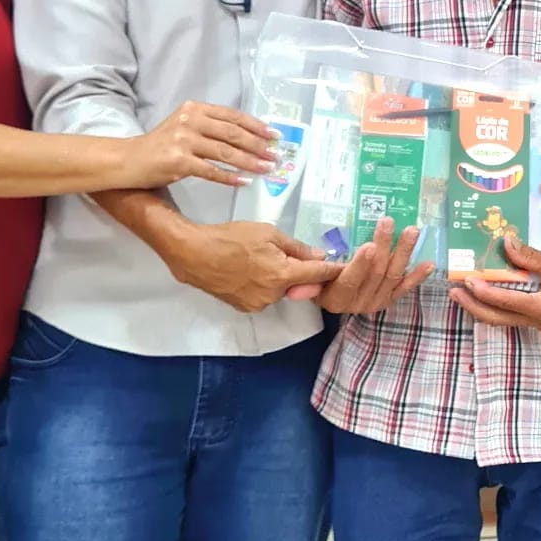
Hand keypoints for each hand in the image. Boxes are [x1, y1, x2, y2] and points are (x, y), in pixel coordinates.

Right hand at [121, 102, 277, 188]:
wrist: (128, 160)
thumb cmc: (161, 145)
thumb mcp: (185, 126)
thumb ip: (211, 127)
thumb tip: (249, 138)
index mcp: (195, 108)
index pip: (233, 116)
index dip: (256, 126)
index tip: (274, 135)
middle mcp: (190, 120)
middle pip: (233, 133)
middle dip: (258, 145)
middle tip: (275, 156)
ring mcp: (183, 140)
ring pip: (225, 152)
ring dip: (249, 162)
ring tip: (266, 169)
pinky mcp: (178, 161)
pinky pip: (211, 170)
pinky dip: (229, 177)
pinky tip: (243, 181)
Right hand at [164, 220, 340, 312]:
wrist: (194, 253)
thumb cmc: (231, 237)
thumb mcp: (268, 233)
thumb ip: (296, 248)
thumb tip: (320, 256)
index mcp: (281, 275)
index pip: (317, 275)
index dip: (332, 271)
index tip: (346, 268)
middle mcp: (272, 295)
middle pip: (299, 284)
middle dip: (301, 272)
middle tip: (291, 255)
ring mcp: (257, 304)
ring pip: (281, 290)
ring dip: (281, 278)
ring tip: (260, 259)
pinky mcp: (243, 307)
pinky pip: (264, 295)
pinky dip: (265, 284)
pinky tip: (251, 270)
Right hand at [287, 218, 434, 312]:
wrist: (332, 300)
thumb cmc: (319, 282)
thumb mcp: (309, 281)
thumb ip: (308, 280)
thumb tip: (296, 284)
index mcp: (337, 298)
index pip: (350, 281)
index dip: (360, 264)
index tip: (369, 245)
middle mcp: (359, 303)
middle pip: (375, 273)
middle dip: (384, 246)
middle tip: (389, 222)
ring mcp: (376, 301)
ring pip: (392, 275)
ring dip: (403, 252)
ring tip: (412, 232)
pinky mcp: (389, 299)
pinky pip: (405, 288)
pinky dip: (417, 276)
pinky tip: (429, 263)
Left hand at [448, 236, 540, 329]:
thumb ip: (530, 257)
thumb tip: (505, 243)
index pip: (504, 301)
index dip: (482, 292)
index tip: (464, 281)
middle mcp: (537, 321)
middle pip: (496, 318)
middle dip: (472, 306)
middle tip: (452, 293)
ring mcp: (540, 323)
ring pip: (503, 320)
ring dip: (482, 307)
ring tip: (463, 294)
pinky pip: (514, 316)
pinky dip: (498, 307)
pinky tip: (488, 295)